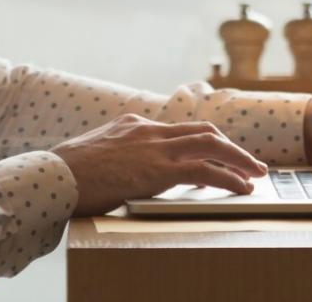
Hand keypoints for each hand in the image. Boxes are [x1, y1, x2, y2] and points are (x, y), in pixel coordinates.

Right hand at [50, 114, 268, 215]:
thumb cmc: (66, 173)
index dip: (202, 144)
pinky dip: (229, 177)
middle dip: (230, 146)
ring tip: (257, 173)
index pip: (178, 131)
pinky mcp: (159, 169)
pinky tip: (242, 187)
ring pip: (212, 145)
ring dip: (239, 159)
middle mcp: (149, 130)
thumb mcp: (93, 155)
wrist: (55, 176)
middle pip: (202, 131)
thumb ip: (114, 157)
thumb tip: (121, 171)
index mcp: (133, 125)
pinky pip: (205, 170)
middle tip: (250, 162)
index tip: (216, 157)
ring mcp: (155, 147)